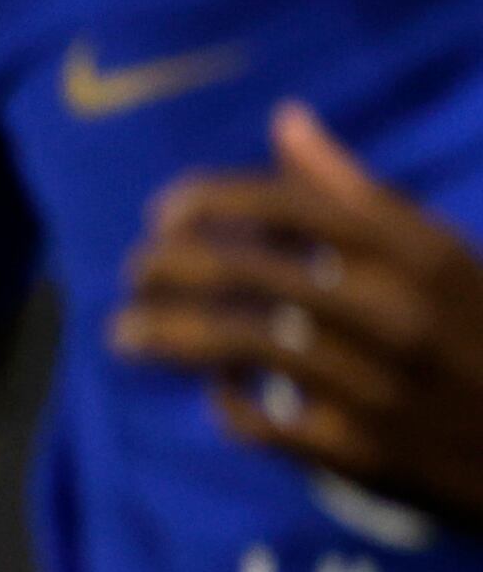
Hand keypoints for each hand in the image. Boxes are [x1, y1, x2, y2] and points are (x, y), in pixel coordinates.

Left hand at [110, 101, 482, 525]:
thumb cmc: (475, 331)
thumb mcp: (437, 254)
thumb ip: (356, 192)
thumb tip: (286, 119)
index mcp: (418, 254)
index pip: (292, 206)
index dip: (212, 202)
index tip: (163, 213)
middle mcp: (395, 311)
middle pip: (249, 273)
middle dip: (170, 269)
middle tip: (133, 273)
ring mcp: (378, 384)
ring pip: (241, 345)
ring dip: (166, 334)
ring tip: (124, 333)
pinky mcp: (362, 452)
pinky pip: (264, 423)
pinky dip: (224, 402)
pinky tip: (210, 388)